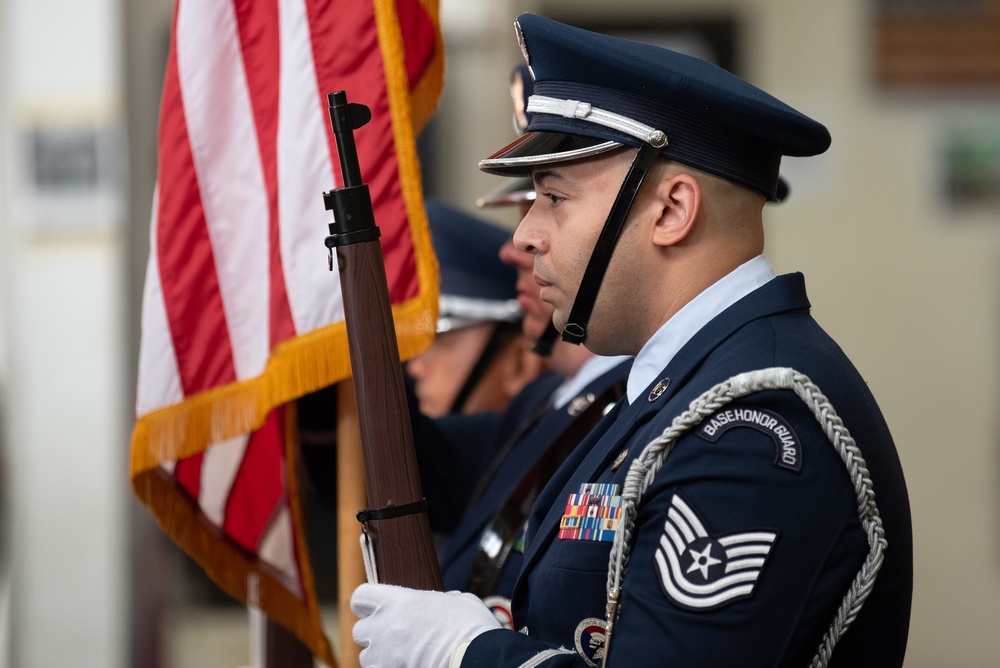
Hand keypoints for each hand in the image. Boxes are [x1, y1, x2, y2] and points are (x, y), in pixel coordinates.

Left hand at [351, 583, 501, 667]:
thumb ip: (440, 600)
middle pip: (359, 631)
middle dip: (374, 634)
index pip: (360, 596)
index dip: (367, 603)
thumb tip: (443, 603)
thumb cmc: (472, 629)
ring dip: (380, 657)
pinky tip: (408, 667)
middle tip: (394, 637)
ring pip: (367, 658)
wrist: (478, 660)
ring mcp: (384, 657)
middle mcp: (384, 628)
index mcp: (398, 602)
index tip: (377, 609)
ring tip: (403, 657)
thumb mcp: (459, 601)